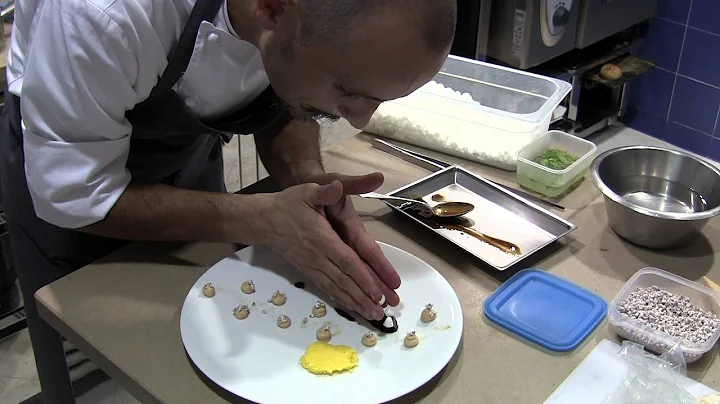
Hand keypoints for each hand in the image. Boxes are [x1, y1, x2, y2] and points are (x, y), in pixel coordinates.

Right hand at [263, 181, 385, 319]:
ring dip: (356, 303)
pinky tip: (353, 307)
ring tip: (373, 315)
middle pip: (345, 280)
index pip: (347, 261)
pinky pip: (327, 288)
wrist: (264, 220)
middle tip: (383, 312)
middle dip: (365, 297)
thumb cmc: (289, 204)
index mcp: (322, 238)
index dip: (363, 278)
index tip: (379, 292)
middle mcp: (318, 257)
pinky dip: (341, 299)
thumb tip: (337, 186)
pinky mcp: (308, 271)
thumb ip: (325, 190)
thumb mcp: (307, 190)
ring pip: (337, 288)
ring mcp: (312, 266)